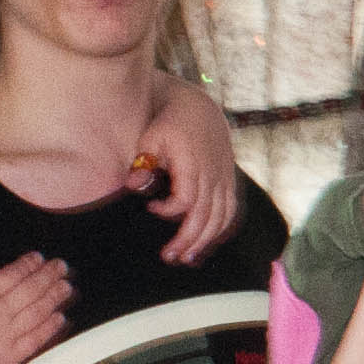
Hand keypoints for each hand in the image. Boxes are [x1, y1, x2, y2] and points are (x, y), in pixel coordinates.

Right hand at [0, 255, 72, 363]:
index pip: (13, 274)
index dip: (29, 264)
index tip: (39, 257)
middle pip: (32, 289)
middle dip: (49, 275)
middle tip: (61, 266)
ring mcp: (7, 337)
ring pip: (39, 312)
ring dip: (56, 297)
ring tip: (67, 285)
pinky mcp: (10, 358)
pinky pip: (38, 340)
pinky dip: (52, 327)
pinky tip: (61, 318)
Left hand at [132, 80, 247, 265]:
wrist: (197, 107)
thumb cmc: (169, 123)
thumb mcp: (150, 138)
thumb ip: (144, 163)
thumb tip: (134, 185)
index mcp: (194, 164)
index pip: (187, 199)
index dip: (169, 210)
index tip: (151, 207)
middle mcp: (213, 174)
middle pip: (206, 216)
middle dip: (188, 240)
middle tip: (168, 256)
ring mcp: (224, 179)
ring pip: (221, 218)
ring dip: (205, 241)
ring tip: (186, 257)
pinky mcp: (228, 181)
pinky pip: (230, 211)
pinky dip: (219, 230)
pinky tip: (204, 242)